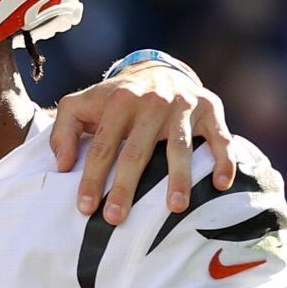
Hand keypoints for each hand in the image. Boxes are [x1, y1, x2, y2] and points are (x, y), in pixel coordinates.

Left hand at [50, 63, 236, 223]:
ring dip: (178, 178)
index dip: (92, 178)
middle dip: (126, 187)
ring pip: (179, 147)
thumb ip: (64, 132)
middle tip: (117, 218)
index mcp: (117, 102)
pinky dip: (223, 160)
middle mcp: (151, 103)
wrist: (157, 69)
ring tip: (175, 207)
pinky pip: (220, 137)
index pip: (102, 147)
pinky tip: (219, 184)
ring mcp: (182, 106)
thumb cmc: (114, 99)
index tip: (85, 208)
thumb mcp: (80, 106)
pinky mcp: (210, 109)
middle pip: (137, 152)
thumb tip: (63, 166)